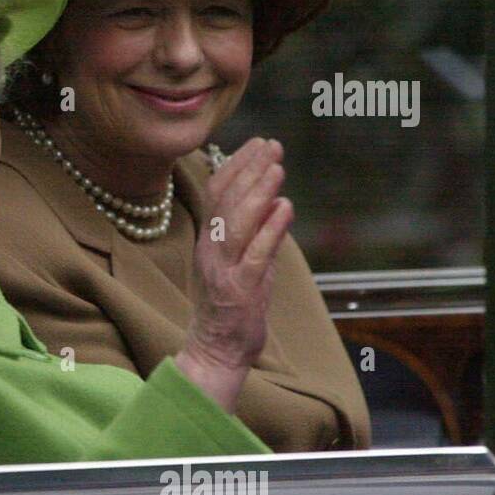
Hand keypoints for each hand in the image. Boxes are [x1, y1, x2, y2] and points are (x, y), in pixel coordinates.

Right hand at [175, 137, 293, 412]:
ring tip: (277, 168)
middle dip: (250, 169)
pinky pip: (256, 254)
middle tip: (272, 146)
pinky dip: (270, 229)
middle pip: (226, 200)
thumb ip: (254, 234)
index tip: (258, 144)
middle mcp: (211, 250)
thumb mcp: (239, 262)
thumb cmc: (231, 307)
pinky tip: (285, 208)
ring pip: (238, 223)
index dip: (237, 165)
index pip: (217, 192)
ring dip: (258, 192)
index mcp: (208, 241)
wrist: (216, 350)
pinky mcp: (240, 290)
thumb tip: (277, 202)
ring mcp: (224, 270)